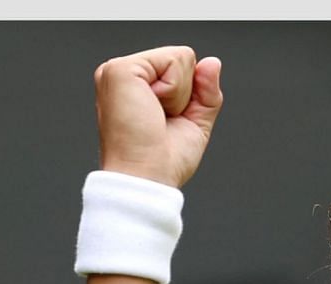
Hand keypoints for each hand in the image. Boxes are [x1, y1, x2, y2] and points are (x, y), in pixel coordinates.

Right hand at [93, 45, 224, 188]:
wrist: (147, 179)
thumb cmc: (162, 162)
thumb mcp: (194, 122)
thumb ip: (205, 90)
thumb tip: (212, 62)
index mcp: (135, 87)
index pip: (179, 68)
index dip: (187, 97)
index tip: (165, 123)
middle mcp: (124, 77)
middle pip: (182, 59)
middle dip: (184, 94)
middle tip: (160, 122)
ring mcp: (118, 71)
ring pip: (180, 57)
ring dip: (178, 95)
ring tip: (154, 117)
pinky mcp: (120, 70)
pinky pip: (173, 60)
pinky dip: (174, 89)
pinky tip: (151, 109)